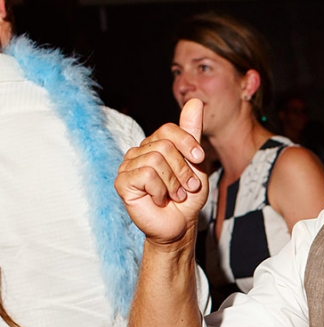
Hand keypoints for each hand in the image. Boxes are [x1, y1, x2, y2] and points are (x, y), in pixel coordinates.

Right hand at [115, 99, 207, 246]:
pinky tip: (159, 200)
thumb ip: (191, 133)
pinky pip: (146, 175)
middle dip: (183, 171)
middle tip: (186, 188)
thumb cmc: (186, 196)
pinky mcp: (122, 181)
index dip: (187, 143)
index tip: (198, 159)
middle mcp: (139, 151)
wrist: (179, 224)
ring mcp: (128, 165)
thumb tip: (194, 101)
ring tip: (173, 196)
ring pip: (156, 160)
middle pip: (165, 146)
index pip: (169, 130)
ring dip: (173, 184)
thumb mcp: (195, 163)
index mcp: (155, 145)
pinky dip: (160, 191)